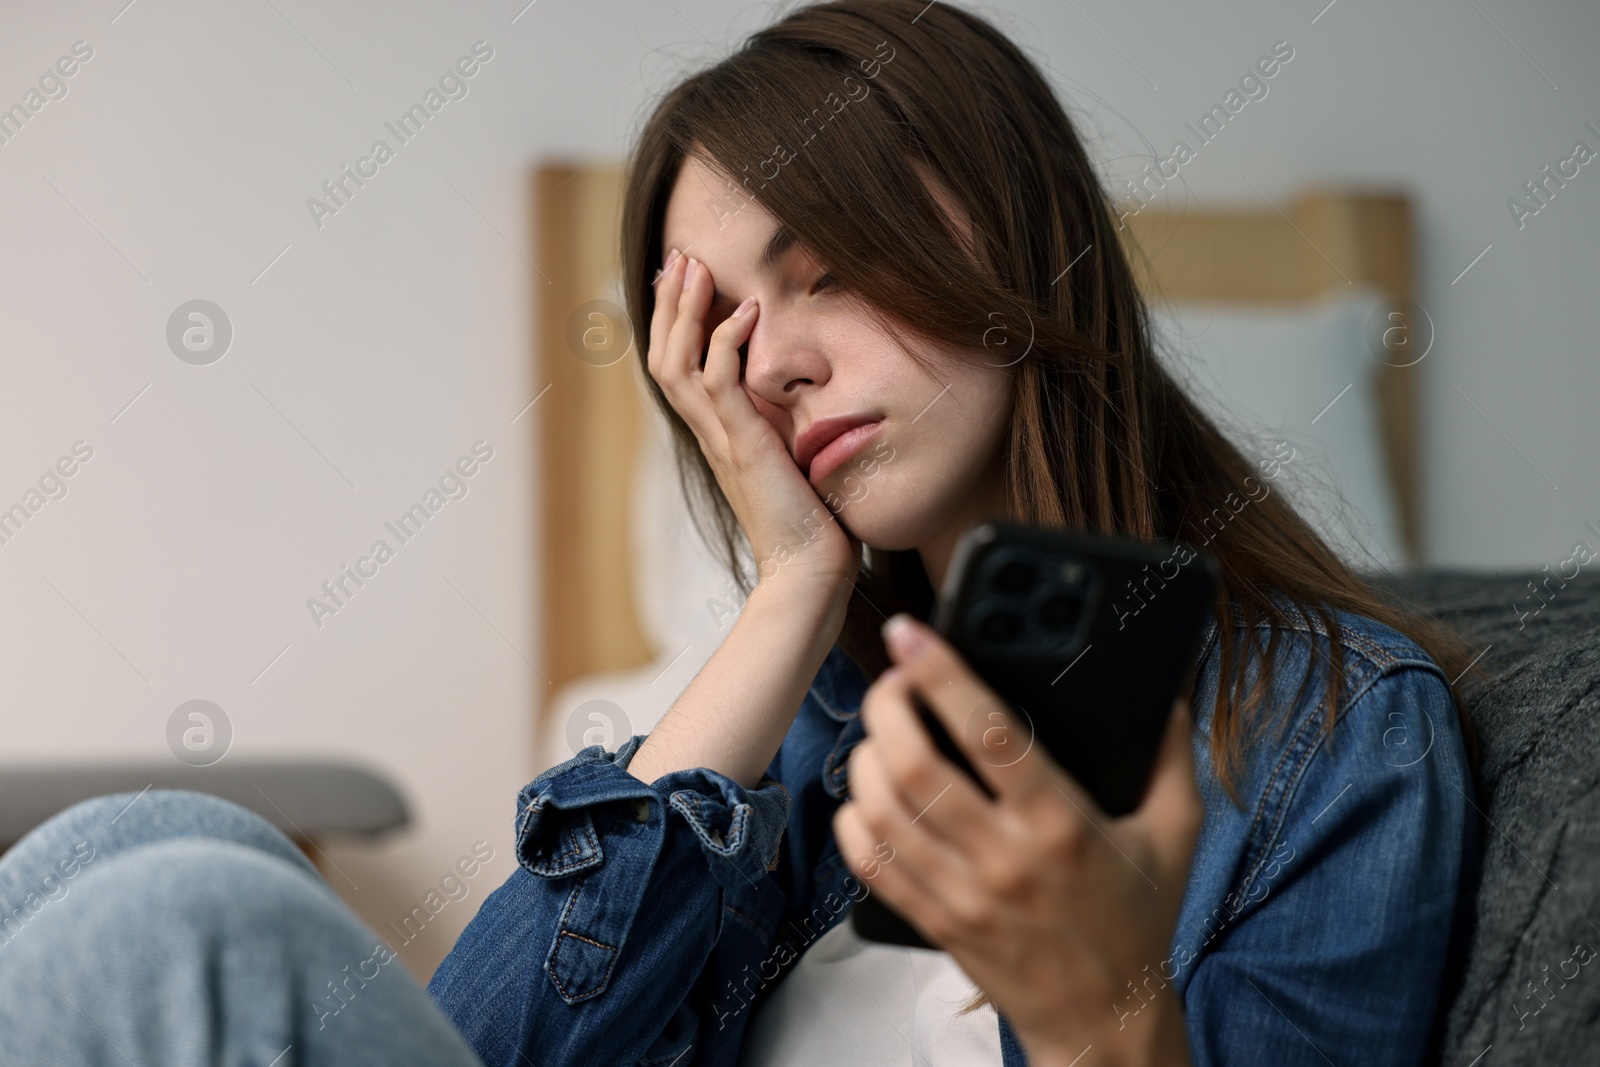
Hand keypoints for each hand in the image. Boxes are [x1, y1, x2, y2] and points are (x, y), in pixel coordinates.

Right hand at [648, 248, 859, 591]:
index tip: (685, 278)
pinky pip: (720, 386)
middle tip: (680, 257)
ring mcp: (722, 441)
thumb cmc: (810, 523)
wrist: (810, 571)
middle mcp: (710, 434)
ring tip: (698, 269)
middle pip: (664, 358)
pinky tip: (749, 312)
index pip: (678, 368)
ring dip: (686, 313)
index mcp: (716, 435)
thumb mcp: (790, 459)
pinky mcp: (745, 448)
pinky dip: (727, 344)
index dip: (674, 322)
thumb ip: (781, 426)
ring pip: (679, 365)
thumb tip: (793, 397)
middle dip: (670, 304)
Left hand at [832, 614, 1199, 1066]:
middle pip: (915, 765)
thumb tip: (1163, 684)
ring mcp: (962, 894)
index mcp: (1062, 824)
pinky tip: (864, 793)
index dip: (943, 673)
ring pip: (882, 809)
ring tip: (880, 730)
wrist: (1105, 1019)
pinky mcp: (933, 922)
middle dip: (887, 705)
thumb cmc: (1139, 918)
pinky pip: (870, 863)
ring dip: (865, 756)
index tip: (911, 632)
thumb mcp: (1177, 832)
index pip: (990, 733)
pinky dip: (853, 818)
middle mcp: (1004, 858)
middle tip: (891, 679)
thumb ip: (1170, 753)